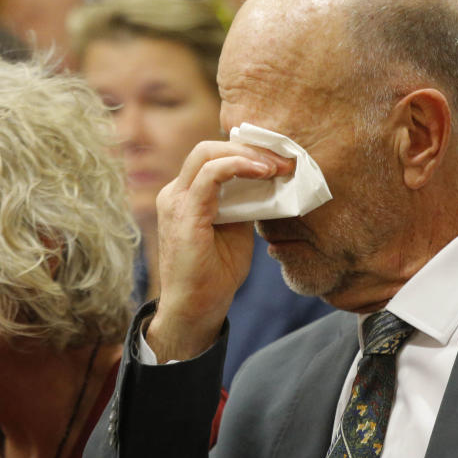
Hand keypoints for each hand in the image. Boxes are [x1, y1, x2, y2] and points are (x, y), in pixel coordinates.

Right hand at [149, 141, 294, 361]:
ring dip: (248, 155)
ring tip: (276, 166)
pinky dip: (238, 166)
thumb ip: (243, 205)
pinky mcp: (184, 212)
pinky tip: (261, 172)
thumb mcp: (235, 231)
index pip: (211, 158)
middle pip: (209, 149)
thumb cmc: (214, 276)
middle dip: (249, 148)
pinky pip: (210, 174)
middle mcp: (175, 194)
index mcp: (185, 197)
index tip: (278, 161)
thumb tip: (266, 184)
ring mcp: (176, 201)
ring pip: (207, 154)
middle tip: (282, 160)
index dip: (245, 152)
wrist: (196, 309)